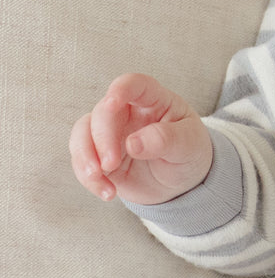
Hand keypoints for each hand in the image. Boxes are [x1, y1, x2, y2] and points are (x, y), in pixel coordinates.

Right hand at [70, 73, 212, 205]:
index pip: (134, 85)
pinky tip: (108, 193)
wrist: (182, 181)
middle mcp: (127, 112)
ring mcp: (110, 133)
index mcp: (154, 100)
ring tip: (99, 178)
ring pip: (82, 133)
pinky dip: (89, 178)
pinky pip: (82, 161)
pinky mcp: (99, 156)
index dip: (121, 89)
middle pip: (102, 112)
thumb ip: (166, 139)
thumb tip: (133, 143)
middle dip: (101, 138)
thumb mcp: (189, 145)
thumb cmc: (190, 152)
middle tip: (110, 164)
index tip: (112, 102)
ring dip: (84, 156)